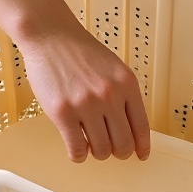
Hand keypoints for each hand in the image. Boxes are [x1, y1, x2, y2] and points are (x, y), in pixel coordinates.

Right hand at [21, 10, 150, 163]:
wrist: (50, 36)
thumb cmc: (80, 52)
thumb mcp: (114, 69)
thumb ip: (124, 95)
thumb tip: (131, 130)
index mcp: (127, 84)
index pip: (142, 127)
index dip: (142, 146)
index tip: (141, 155)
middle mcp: (110, 95)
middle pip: (124, 144)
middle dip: (119, 152)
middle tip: (110, 149)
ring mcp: (86, 104)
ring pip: (101, 150)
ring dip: (97, 153)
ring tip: (89, 143)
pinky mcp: (62, 112)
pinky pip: (77, 149)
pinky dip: (78, 155)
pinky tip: (76, 148)